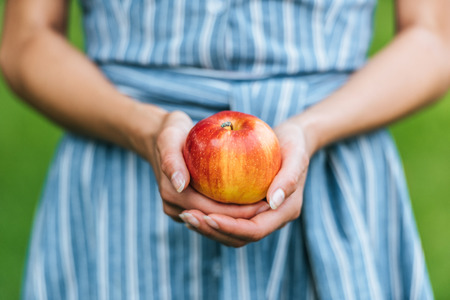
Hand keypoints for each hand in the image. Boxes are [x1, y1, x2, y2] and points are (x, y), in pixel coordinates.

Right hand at [127, 105, 269, 222]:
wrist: (163, 137)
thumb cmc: (170, 133)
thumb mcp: (169, 138)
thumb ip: (172, 161)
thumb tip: (181, 186)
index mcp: (172, 195)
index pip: (209, 211)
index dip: (236, 213)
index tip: (262, 205)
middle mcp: (177, 209)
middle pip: (216, 222)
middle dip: (244, 220)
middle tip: (270, 207)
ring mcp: (185, 210)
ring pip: (217, 224)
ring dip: (242, 219)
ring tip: (267, 207)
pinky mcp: (195, 206)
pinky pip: (217, 214)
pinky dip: (235, 211)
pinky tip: (256, 201)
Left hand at [181, 120, 309, 246]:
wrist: (291, 140)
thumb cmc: (294, 144)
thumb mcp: (296, 154)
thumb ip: (289, 178)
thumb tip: (273, 201)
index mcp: (285, 211)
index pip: (254, 230)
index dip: (230, 227)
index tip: (207, 216)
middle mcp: (272, 218)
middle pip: (239, 238)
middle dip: (213, 231)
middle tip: (187, 216)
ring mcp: (260, 215)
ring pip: (231, 233)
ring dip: (207, 228)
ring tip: (184, 215)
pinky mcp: (248, 208)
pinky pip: (228, 219)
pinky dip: (209, 217)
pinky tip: (191, 206)